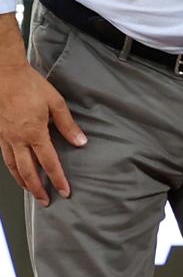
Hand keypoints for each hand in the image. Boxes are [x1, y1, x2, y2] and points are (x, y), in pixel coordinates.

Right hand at [0, 61, 85, 205]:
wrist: (5, 75)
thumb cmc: (31, 85)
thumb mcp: (56, 103)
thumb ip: (68, 125)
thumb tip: (81, 142)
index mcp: (34, 133)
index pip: (49, 162)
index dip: (58, 179)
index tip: (64, 191)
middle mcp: (17, 139)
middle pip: (28, 172)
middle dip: (38, 189)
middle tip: (46, 201)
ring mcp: (5, 138)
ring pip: (13, 168)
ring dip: (22, 182)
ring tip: (31, 192)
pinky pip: (5, 157)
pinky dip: (11, 169)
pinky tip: (16, 171)